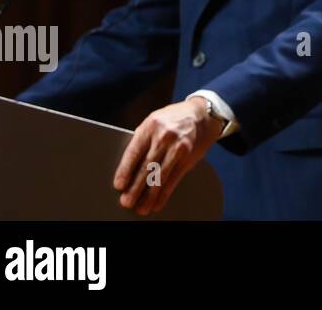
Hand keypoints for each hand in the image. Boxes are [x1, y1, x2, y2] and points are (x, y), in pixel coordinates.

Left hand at [113, 97, 221, 214]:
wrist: (201, 114)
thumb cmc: (172, 120)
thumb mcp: (154, 122)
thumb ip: (142, 140)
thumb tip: (127, 168)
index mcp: (151, 125)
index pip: (135, 151)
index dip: (125, 170)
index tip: (119, 185)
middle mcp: (165, 136)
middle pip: (147, 166)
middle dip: (136, 187)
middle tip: (126, 201)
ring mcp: (178, 147)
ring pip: (161, 175)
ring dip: (149, 195)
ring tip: (141, 207)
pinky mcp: (188, 157)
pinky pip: (174, 179)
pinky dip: (164, 194)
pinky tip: (157, 203)